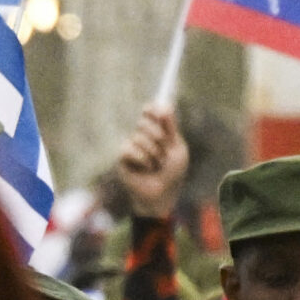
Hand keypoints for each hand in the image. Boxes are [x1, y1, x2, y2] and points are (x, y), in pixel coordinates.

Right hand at [115, 103, 187, 222]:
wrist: (162, 194)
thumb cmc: (172, 173)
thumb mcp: (177, 148)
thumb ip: (170, 128)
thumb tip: (165, 105)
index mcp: (157, 131)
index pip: (149, 111)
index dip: (151, 109)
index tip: (158, 112)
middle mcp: (142, 135)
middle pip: (144, 122)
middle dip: (159, 138)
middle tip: (165, 153)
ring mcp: (131, 145)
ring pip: (139, 137)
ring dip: (154, 154)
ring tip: (157, 166)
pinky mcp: (122, 157)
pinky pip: (130, 149)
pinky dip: (143, 160)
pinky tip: (145, 169)